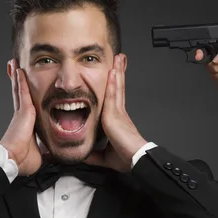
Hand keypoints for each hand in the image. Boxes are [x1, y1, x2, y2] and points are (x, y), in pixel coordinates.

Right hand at [0, 59, 46, 175]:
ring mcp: (22, 113)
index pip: (27, 107)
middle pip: (21, 94)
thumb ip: (48, 152)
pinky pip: (22, 92)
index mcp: (27, 125)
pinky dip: (20, 81)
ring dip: (18, 77)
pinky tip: (19, 70)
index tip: (25, 89)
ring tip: (15, 64)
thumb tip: (55, 156)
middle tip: (16, 69)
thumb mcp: (41, 154)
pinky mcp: (23, 111)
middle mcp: (22, 116)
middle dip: (19, 82)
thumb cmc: (23, 160)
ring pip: (20, 90)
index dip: (26, 97)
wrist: (14, 160)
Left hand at [84, 54, 147, 172]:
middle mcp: (118, 113)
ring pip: (117, 88)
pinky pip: (113, 95)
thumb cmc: (125, 157)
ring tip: (118, 58)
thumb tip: (84, 156)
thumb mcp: (104, 156)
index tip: (115, 76)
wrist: (134, 159)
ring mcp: (117, 112)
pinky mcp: (115, 114)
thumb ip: (94, 154)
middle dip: (119, 74)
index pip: (115, 99)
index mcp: (117, 121)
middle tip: (119, 60)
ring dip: (117, 72)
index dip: (116, 86)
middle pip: (118, 88)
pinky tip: (113, 72)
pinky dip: (113, 83)